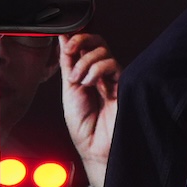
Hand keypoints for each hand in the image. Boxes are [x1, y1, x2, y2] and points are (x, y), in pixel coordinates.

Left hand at [60, 33, 119, 186]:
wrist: (94, 147)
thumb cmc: (84, 125)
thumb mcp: (69, 88)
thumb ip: (68, 63)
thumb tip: (62, 39)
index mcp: (88, 74)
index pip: (87, 46)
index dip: (76, 38)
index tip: (64, 42)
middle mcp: (103, 74)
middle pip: (98, 42)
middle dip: (81, 41)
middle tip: (70, 51)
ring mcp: (114, 78)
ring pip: (103, 51)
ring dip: (85, 63)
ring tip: (80, 81)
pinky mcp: (124, 84)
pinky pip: (111, 65)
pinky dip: (97, 70)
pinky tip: (92, 85)